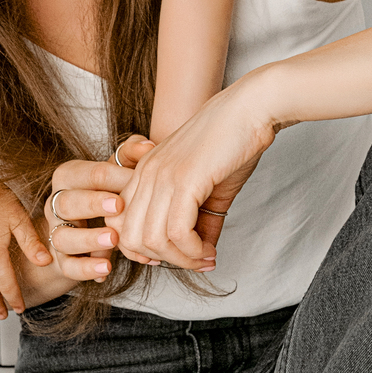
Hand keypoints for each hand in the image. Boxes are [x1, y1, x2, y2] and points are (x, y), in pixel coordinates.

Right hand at [43, 160, 126, 283]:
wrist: (93, 224)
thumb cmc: (111, 190)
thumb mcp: (120, 169)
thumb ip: (132, 154)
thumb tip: (149, 146)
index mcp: (69, 177)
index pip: (86, 174)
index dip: (111, 177)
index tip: (134, 180)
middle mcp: (57, 203)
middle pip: (65, 202)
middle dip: (91, 204)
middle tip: (118, 206)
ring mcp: (57, 232)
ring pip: (61, 237)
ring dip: (87, 239)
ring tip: (114, 240)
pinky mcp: (62, 259)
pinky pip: (67, 266)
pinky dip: (85, 269)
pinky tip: (106, 269)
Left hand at [110, 84, 276, 267]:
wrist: (251, 110)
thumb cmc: (233, 144)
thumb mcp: (211, 190)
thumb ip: (202, 223)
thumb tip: (203, 255)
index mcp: (145, 172)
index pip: (120, 225)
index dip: (142, 251)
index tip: (175, 256)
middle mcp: (146, 174)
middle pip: (131, 239)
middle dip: (162, 260)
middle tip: (193, 262)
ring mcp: (162, 176)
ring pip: (152, 240)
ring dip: (180, 260)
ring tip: (204, 258)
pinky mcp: (184, 180)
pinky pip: (177, 232)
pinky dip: (192, 251)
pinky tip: (208, 251)